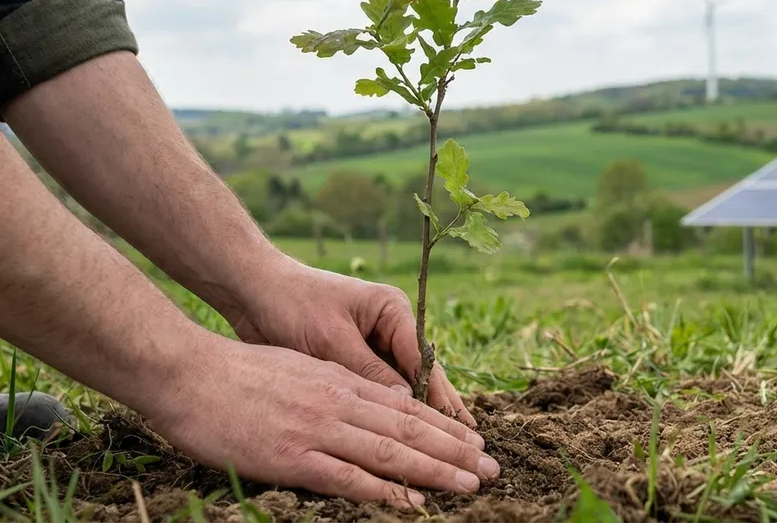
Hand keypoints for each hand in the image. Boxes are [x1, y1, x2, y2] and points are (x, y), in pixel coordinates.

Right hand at [147, 334, 498, 507]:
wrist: (189, 373)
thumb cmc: (238, 373)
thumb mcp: (300, 369)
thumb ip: (335, 387)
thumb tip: (366, 403)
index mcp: (341, 382)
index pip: (406, 406)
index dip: (444, 425)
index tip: (473, 441)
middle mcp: (340, 403)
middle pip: (410, 429)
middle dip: (455, 450)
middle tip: (491, 468)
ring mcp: (319, 430)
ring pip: (391, 451)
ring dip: (435, 471)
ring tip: (470, 484)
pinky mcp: (294, 457)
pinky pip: (349, 477)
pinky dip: (385, 491)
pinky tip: (412, 502)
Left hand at [222, 259, 475, 426]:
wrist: (251, 291)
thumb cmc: (292, 305)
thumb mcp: (332, 340)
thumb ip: (368, 372)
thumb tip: (405, 404)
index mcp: (392, 310)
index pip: (422, 359)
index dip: (440, 396)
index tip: (457, 426)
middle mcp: (389, 327)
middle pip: (421, 374)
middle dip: (441, 408)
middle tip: (470, 440)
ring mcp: (372, 344)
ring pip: (402, 385)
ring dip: (419, 413)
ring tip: (449, 443)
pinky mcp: (352, 360)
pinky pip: (378, 389)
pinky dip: (390, 410)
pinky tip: (407, 434)